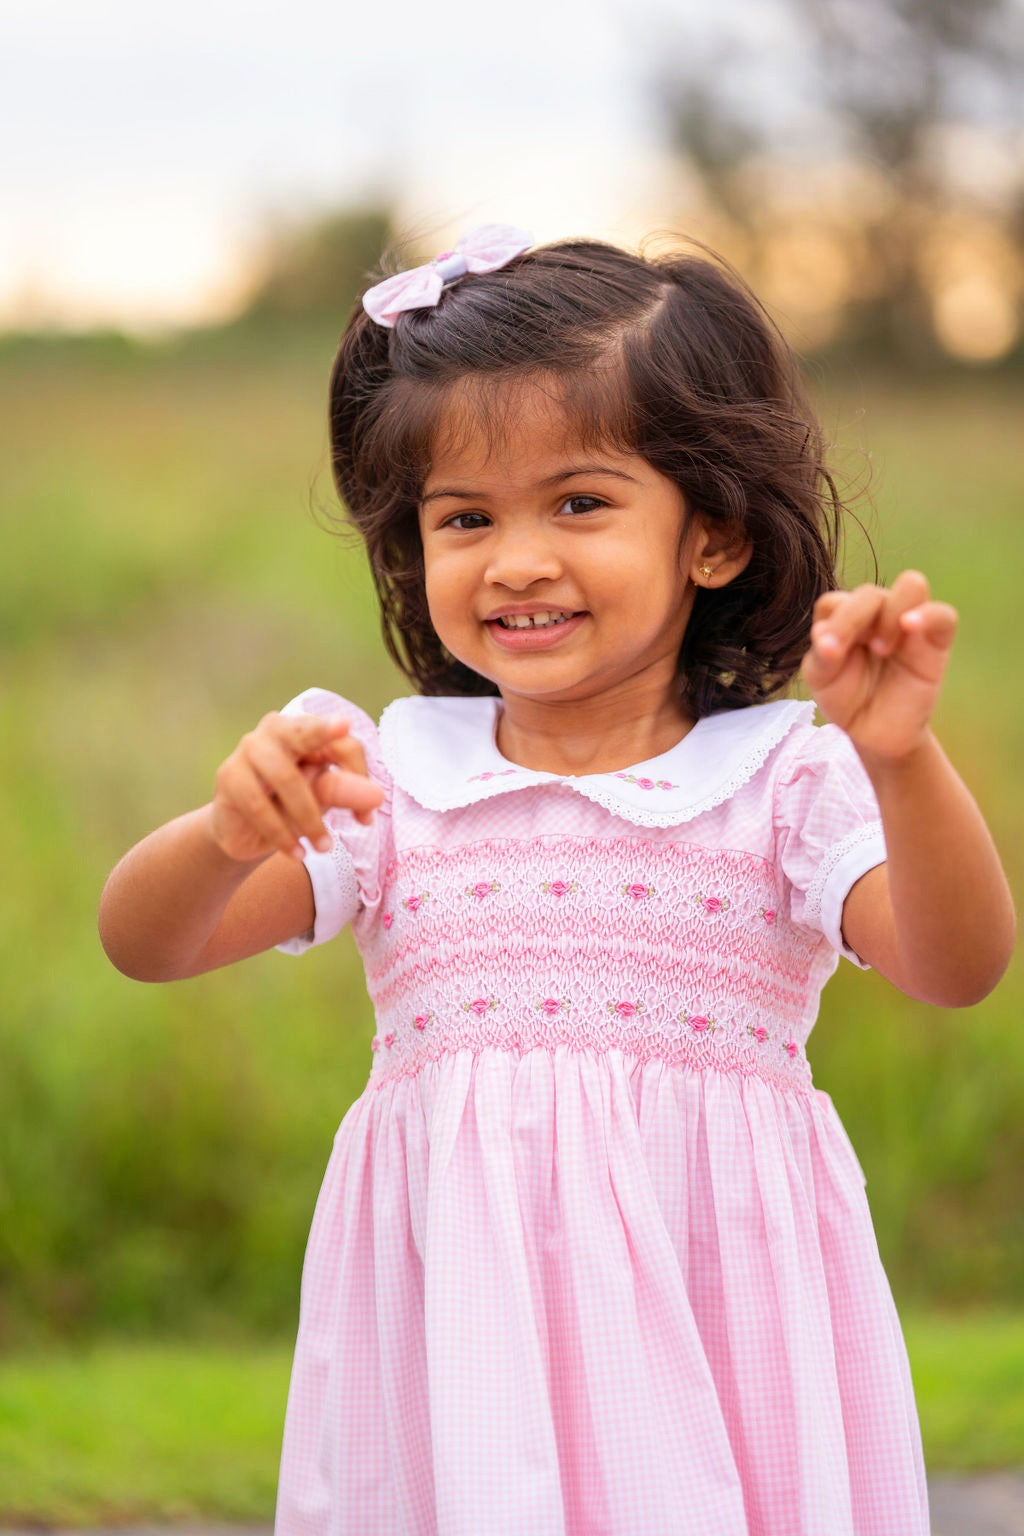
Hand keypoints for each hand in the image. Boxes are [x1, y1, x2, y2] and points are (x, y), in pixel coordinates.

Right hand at [209, 712, 384, 863]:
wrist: (245, 833)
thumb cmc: (290, 806)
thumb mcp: (323, 799)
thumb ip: (345, 792)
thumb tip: (376, 796)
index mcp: (307, 731)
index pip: (342, 742)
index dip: (359, 777)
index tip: (365, 819)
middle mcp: (276, 730)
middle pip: (304, 731)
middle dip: (323, 731)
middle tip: (344, 726)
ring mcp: (248, 750)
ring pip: (286, 778)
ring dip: (309, 818)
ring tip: (323, 847)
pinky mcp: (228, 776)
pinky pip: (259, 805)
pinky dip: (281, 833)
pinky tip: (296, 853)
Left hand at [800, 570, 958, 761]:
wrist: (876, 733)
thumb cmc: (846, 699)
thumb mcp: (823, 680)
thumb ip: (822, 656)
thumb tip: (820, 632)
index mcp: (843, 617)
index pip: (835, 602)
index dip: (832, 624)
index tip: (829, 653)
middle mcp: (875, 614)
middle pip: (869, 593)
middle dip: (857, 620)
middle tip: (858, 655)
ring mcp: (907, 622)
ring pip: (911, 586)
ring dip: (892, 612)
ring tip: (882, 650)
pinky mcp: (936, 639)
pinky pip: (943, 614)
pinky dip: (928, 615)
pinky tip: (910, 626)